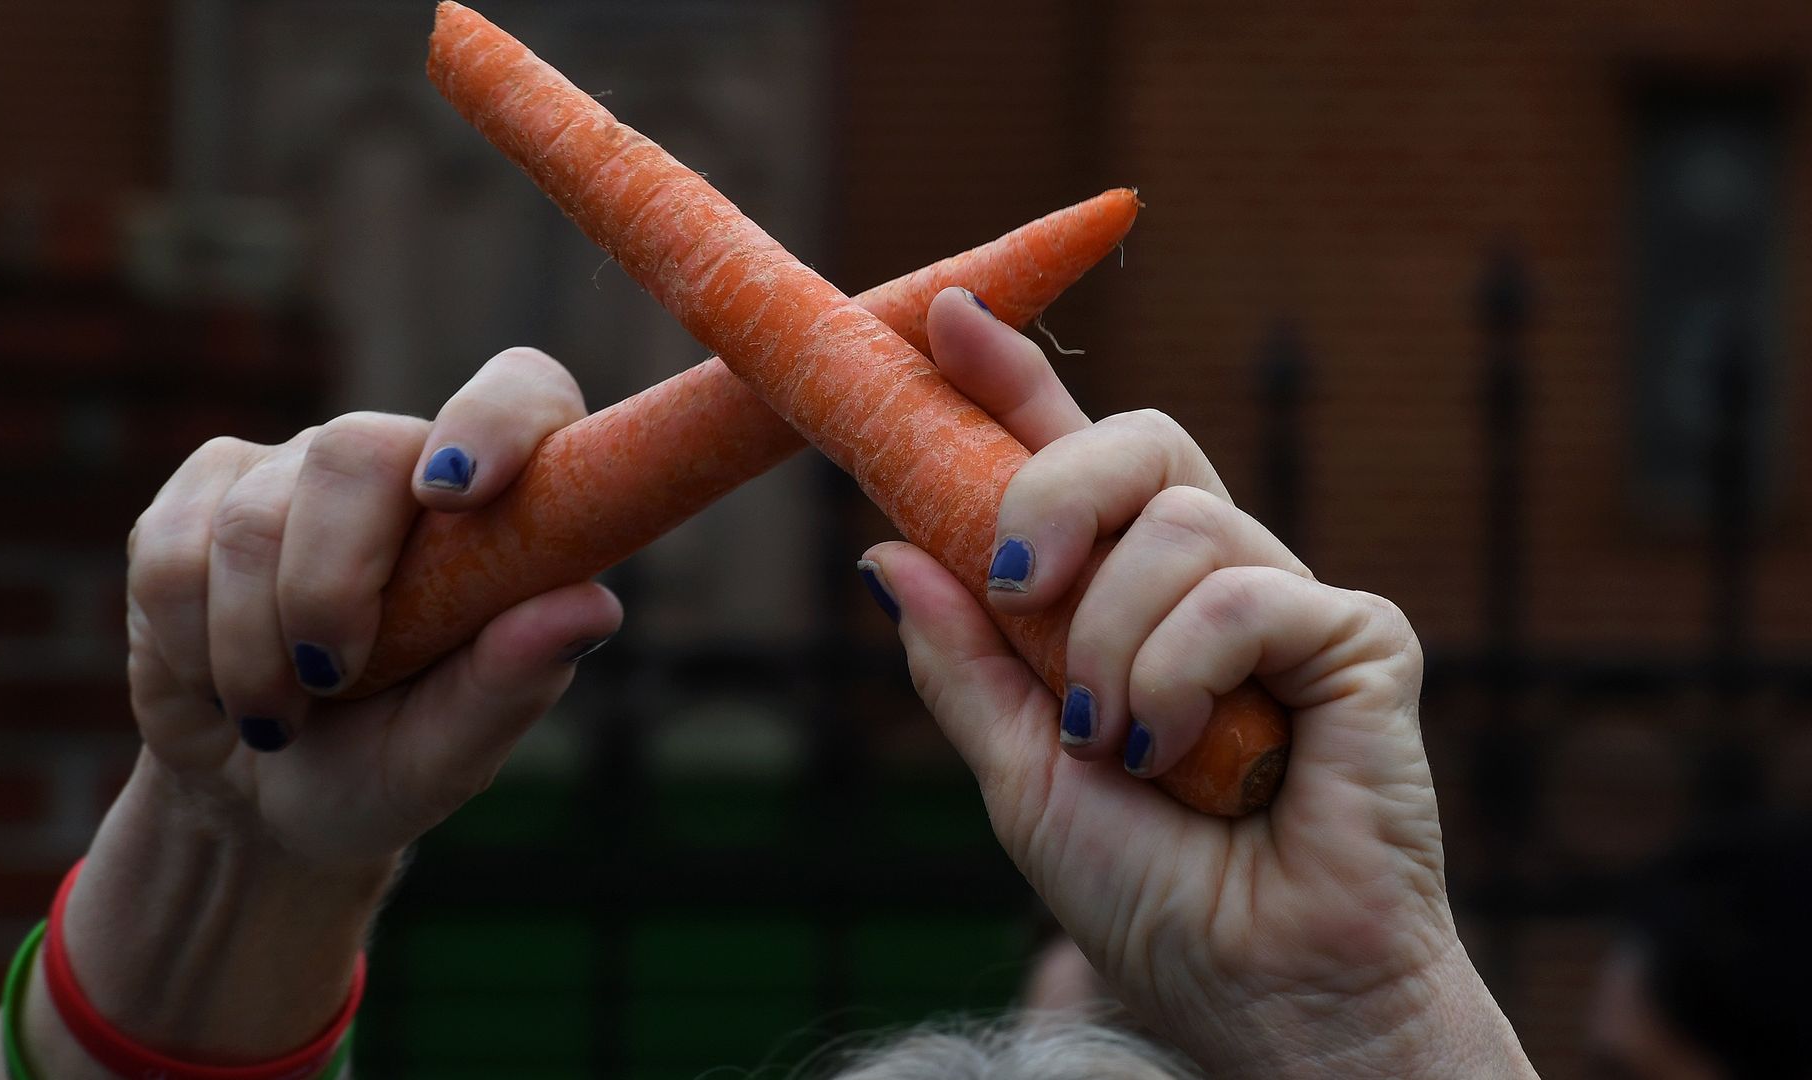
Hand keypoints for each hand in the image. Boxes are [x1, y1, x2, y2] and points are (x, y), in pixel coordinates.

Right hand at [125, 345, 621, 867]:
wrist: (257, 802)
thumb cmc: (383, 767)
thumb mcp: (451, 754)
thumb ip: (514, 680)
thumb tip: (592, 606)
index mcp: (495, 511)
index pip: (522, 394)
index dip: (494, 420)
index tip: (454, 495)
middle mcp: (400, 468)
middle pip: (355, 451)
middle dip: (332, 582)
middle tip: (334, 680)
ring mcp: (293, 472)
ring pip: (253, 516)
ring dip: (257, 646)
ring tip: (281, 716)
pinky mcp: (198, 498)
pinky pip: (172, 549)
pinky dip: (192, 644)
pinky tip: (221, 687)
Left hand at [859, 290, 1533, 1078]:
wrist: (1255, 993)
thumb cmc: (1149, 896)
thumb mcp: (1019, 772)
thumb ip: (962, 662)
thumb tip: (881, 550)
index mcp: (1126, 602)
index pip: (1069, 463)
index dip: (1011, 384)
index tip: (943, 319)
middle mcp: (1208, 582)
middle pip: (1137, 444)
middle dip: (1054, 485)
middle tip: (1016, 580)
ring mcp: (1286, 603)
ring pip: (1179, 524)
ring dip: (1113, 642)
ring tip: (1120, 746)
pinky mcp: (1360, 638)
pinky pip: (1244, 593)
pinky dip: (1183, 671)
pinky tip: (1185, 756)